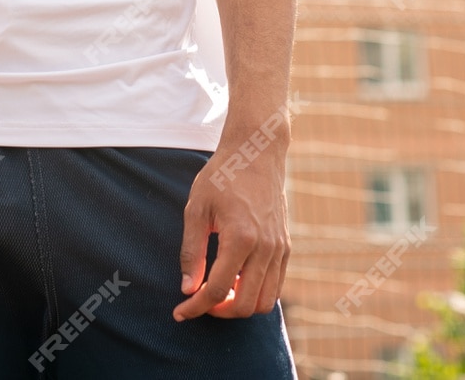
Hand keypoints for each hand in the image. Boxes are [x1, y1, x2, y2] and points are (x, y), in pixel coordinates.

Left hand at [174, 137, 290, 320]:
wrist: (257, 152)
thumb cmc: (222, 176)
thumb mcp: (196, 209)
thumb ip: (191, 252)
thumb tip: (188, 289)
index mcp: (240, 237)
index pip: (218, 290)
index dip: (196, 307)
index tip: (179, 312)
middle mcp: (266, 247)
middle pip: (245, 305)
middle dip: (218, 312)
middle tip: (199, 300)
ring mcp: (279, 248)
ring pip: (265, 301)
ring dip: (240, 306)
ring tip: (218, 291)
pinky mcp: (285, 247)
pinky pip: (275, 286)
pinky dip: (256, 294)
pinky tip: (235, 280)